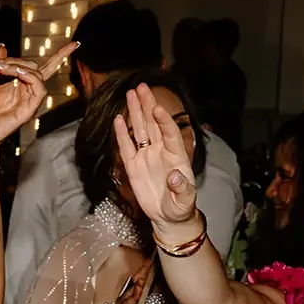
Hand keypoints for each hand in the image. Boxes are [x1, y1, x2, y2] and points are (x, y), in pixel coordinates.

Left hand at [0, 42, 78, 150]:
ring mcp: (29, 101)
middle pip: (37, 68)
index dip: (60, 55)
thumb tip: (2, 47)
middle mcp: (26, 93)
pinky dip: (31, 77)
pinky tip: (18, 73)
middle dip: (18, 61)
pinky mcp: (29, 110)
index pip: (42, 68)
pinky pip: (39, 89)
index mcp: (18, 86)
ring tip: (4, 68)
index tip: (59, 43)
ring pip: (39, 76)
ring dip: (22, 67)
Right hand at [114, 83, 197, 225]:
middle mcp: (160, 151)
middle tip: (141, 87)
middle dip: (147, 105)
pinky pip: (126, 148)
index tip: (156, 108)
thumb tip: (175, 177)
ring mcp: (146, 157)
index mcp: (176, 155)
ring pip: (140, 130)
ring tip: (130, 94)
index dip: (163, 120)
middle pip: (153, 124)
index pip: (169, 132)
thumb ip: (182, 188)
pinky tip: (118, 120)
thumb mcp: (185, 200)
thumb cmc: (180, 206)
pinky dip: (122, 134)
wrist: (168, 217)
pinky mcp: (133, 167)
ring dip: (136, 112)